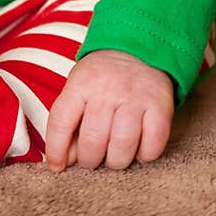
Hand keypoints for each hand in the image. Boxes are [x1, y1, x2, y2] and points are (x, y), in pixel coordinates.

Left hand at [45, 49, 173, 172]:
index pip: (61, 122)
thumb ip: (68, 121)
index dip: (56, 151)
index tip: (57, 167)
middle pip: (93, 140)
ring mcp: (135, 97)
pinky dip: (144, 156)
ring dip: (116, 162)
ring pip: (122, 147)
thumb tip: (62, 162)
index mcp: (81, 83)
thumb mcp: (78, 88)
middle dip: (89, 161)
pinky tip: (138, 149)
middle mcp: (107, 89)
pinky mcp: (160, 106)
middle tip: (93, 159)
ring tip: (114, 157)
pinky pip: (152, 145)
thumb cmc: (101, 78)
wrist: (138, 49)